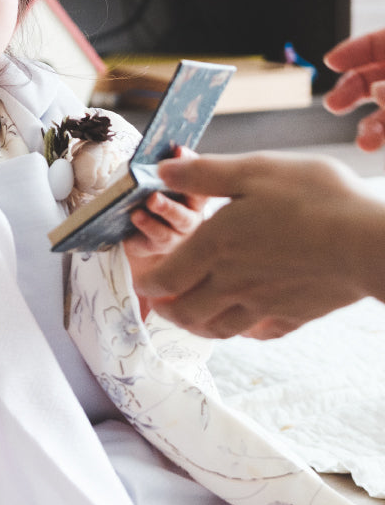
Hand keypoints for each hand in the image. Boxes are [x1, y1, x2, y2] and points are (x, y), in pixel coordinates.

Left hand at [132, 152, 383, 337]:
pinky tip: (245, 322)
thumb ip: (204, 174)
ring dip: (197, 325)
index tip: (141, 282)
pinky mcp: (296, 315)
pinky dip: (243, 331)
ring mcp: (265, 304)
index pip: (166, 278)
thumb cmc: (314, 199)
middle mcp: (234, 283)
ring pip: (218, 328)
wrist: (372, 243)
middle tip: (160, 303)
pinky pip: (259, 333)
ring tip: (191, 315)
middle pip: (187, 312)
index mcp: (215, 247)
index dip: (148, 283)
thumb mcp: (254, 171)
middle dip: (167, 309)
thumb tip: (161, 172)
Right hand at [323, 27, 384, 151]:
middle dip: (350, 93)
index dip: (352, 51)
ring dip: (372, 127)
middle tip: (332, 106)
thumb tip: (377, 91)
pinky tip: (373, 141)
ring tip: (365, 143)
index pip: (376, 45)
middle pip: (373, 80)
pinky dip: (382, 134)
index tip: (331, 63)